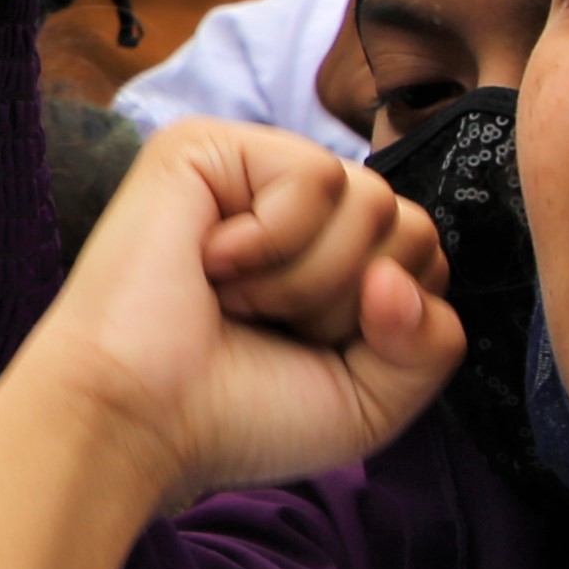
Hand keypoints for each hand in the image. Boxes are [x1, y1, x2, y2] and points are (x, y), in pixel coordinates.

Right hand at [0, 119, 462, 513]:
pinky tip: (213, 264)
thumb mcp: (372, 400)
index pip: (423, 256)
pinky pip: (315, 177)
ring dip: (308, 279)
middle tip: (265, 325)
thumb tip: (398, 279)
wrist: (136, 421)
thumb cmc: (235, 415)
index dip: (389, 320)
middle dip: (349, 302)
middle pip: (407, 224)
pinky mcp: (207, 147)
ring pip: (370, 199)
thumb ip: (432, 343)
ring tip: (235, 298)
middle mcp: (292, 205)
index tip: (306, 351)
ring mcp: (250, 170)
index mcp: (328, 255)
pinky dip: (274, 242)